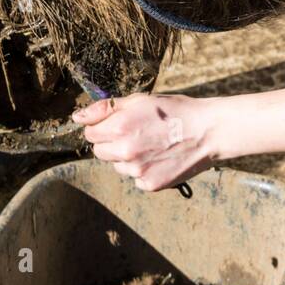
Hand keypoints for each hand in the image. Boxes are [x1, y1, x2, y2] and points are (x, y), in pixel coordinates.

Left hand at [72, 93, 220, 191]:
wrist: (208, 131)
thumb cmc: (174, 111)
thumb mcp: (140, 100)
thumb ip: (106, 108)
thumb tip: (77, 117)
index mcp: (119, 126)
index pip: (90, 133)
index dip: (103, 127)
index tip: (119, 124)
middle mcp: (125, 151)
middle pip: (99, 152)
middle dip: (111, 143)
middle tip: (135, 134)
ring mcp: (137, 171)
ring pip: (117, 166)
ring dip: (127, 158)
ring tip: (151, 145)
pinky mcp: (149, 184)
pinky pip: (134, 179)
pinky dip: (143, 171)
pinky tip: (159, 158)